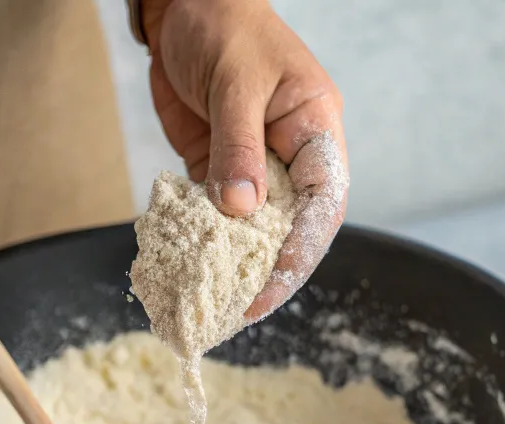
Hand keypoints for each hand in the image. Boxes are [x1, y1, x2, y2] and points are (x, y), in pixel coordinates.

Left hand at [141, 0, 347, 320]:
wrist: (180, 2)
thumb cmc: (222, 21)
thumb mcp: (234, 80)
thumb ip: (237, 145)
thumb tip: (241, 210)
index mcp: (315, 129)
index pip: (324, 202)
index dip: (302, 250)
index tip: (273, 284)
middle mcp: (291, 156)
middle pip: (294, 229)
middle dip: (270, 272)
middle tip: (241, 311)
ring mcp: (256, 168)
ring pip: (255, 232)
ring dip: (236, 268)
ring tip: (214, 307)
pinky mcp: (219, 172)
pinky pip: (217, 219)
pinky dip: (204, 247)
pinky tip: (189, 275)